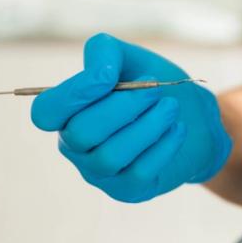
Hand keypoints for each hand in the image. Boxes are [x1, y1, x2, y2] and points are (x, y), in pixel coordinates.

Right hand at [31, 32, 230, 202]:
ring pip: (110, 155)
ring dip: (148, 125)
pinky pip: (139, 172)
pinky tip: (177, 128)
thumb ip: (105, 52)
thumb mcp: (129, 57)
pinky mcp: (129, 190)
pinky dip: (163, 145)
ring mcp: (100, 172)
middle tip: (156, 89)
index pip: (45, 113)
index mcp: (67, 113)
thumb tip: (100, 73)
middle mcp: (75, 146)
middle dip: (123, 106)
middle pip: (81, 133)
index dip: (72, 94)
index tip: (110, 75)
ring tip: (172, 107)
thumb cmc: (153, 86)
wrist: (196, 118)